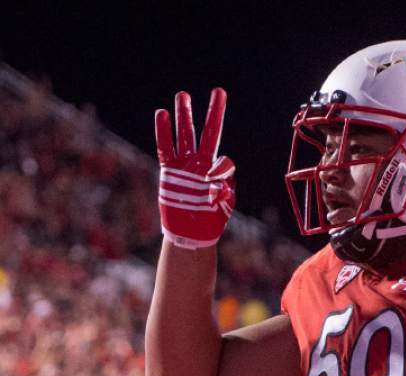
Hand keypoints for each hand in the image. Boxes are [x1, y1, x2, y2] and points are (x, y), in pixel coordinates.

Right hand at [155, 88, 235, 248]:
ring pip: (184, 135)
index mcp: (216, 173)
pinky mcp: (169, 170)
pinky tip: (161, 114)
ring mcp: (184, 165)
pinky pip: (165, 148)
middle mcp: (200, 164)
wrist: (190, 234)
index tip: (218, 186)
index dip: (223, 169)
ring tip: (183, 95)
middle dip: (213, 113)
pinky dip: (163, 132)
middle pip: (207, 133)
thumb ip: (225, 195)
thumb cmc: (209, 222)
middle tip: (218, 92)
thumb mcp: (222, 209)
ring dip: (184, 115)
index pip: (223, 160)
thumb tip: (222, 184)